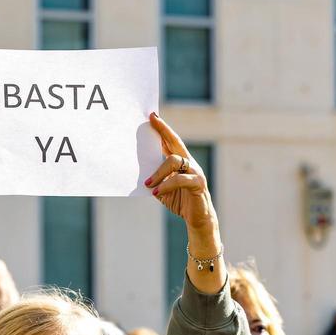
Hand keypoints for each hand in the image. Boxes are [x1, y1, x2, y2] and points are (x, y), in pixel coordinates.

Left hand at [146, 113, 215, 235]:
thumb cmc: (179, 200)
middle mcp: (189, 163)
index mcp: (181, 163)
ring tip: (147, 184)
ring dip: (158, 172)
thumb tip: (136, 171)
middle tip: (152, 120)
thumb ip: (154, 178)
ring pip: (174, 161)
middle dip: (164, 130)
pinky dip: (165, 185)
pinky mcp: (198, 183)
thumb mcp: (162, 188)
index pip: (171, 142)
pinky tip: (156, 193)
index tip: (152, 116)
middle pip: (176, 143)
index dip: (162, 129)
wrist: (198, 218)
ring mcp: (195, 172)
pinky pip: (179, 179)